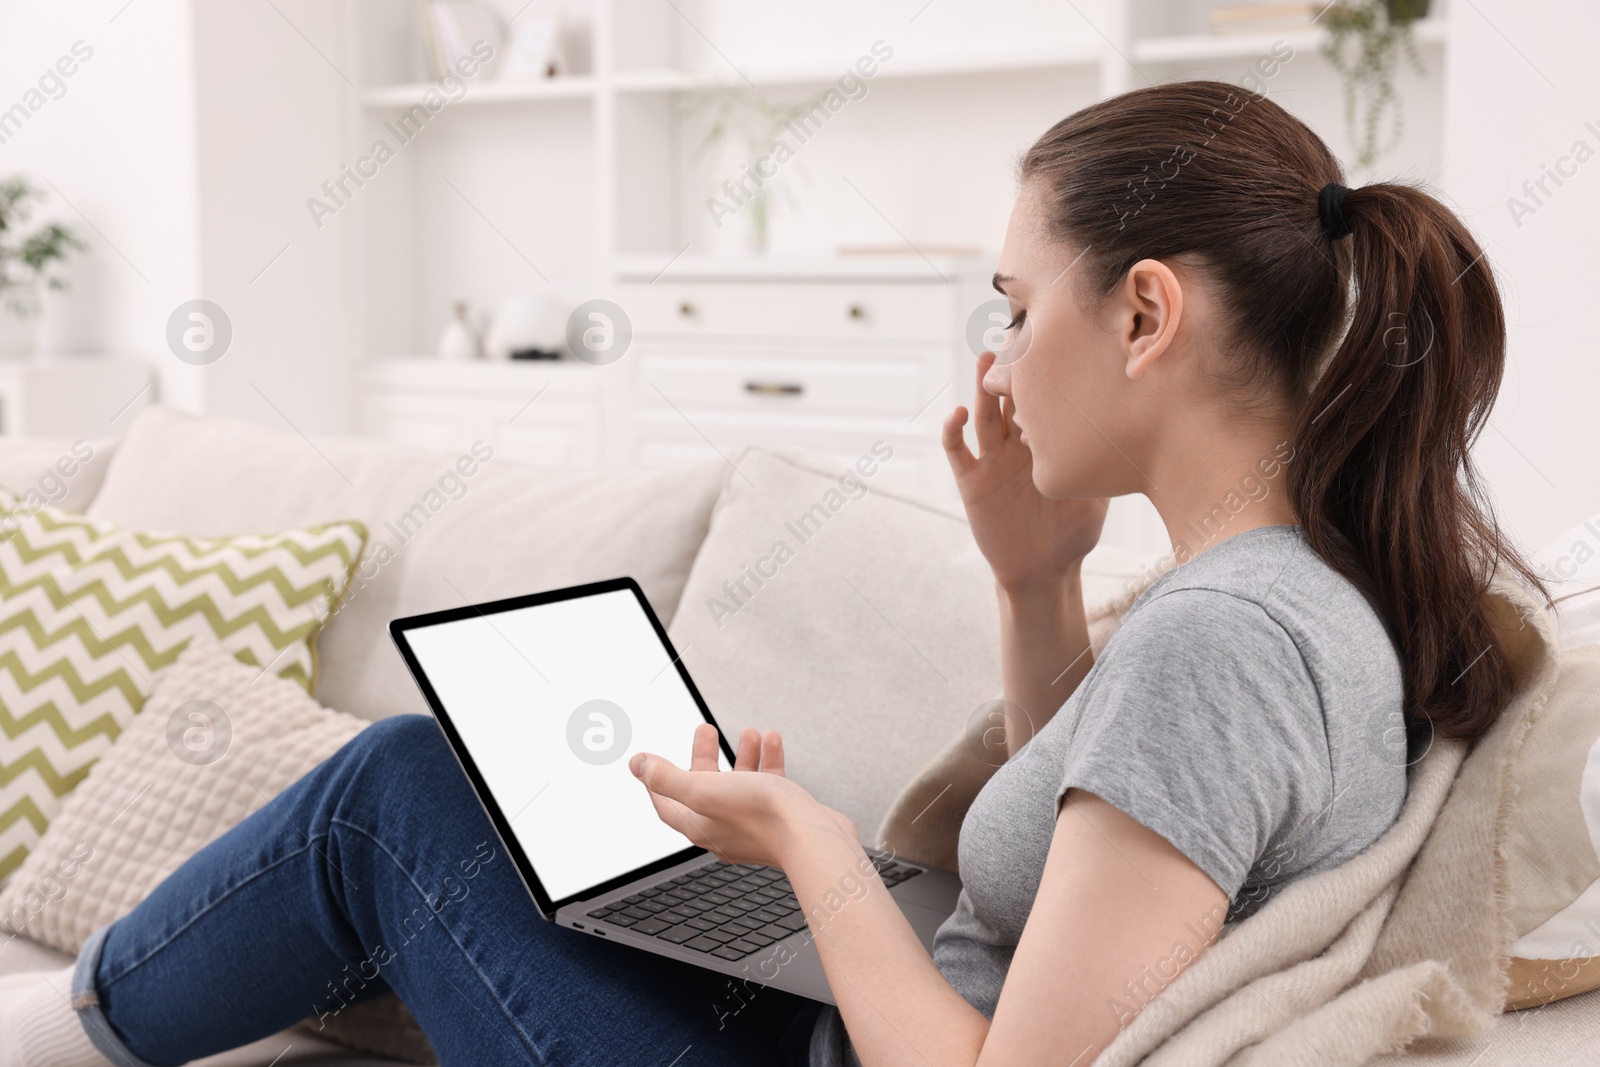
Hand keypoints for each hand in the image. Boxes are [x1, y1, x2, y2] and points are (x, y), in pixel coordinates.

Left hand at [630, 724, 856, 869]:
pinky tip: (772, 740)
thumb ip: (668, 778)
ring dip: (742, 755)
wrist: (813, 838)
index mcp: (701, 826)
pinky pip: (769, 785)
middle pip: (704, 789)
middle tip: (705, 729)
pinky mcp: (780, 818)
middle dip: (703, 757)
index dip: (656, 782)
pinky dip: (768, 761)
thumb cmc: (761, 817)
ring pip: (740, 784)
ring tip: (748, 731)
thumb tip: (636, 765)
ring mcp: (754, 824)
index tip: (651, 762)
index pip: (667, 805)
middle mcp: (725, 828)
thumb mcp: (704, 790)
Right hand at [943, 351, 1109, 592]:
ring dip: (982, 387)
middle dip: (1013, 368)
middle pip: (1012, 397)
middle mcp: (1017, 444)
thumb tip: (1135, 433)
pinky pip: (957, 450)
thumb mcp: (1098, 493)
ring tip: (987, 359)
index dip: (1047, 373)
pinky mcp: (971, 481)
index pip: (1044, 398)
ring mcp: (993, 460)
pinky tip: (957, 412)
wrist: (1044, 570)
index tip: (1058, 342)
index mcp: (1047, 441)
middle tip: (1018, 335)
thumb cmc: (1074, 533)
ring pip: (984, 414)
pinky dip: (952, 430)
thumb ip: (1104, 463)